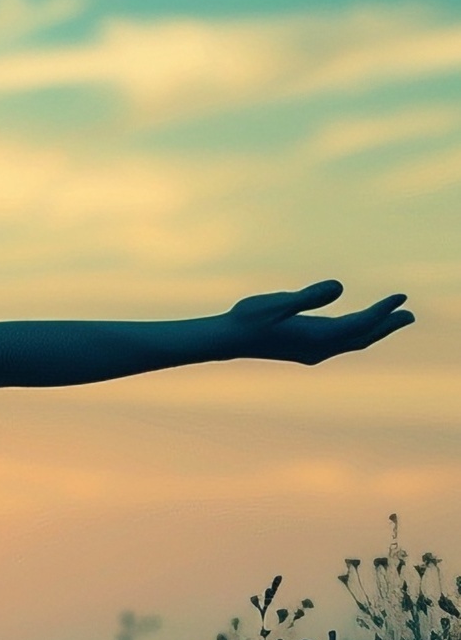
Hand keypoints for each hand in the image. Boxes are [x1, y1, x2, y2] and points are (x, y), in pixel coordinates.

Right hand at [223, 281, 413, 364]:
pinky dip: (358, 333)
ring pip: (354, 342)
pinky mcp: (307, 350)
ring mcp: (314, 352)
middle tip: (410, 314)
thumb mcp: (278, 302)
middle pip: (363, 337)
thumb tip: (339, 287)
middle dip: (387, 326)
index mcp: (316, 337)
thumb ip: (309, 296)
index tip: (401, 297)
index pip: (359, 324)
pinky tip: (358, 325)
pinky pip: (342, 343)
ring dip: (375, 330)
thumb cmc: (249, 318)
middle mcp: (319, 349)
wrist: (228, 339)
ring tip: (394, 319)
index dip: (382, 311)